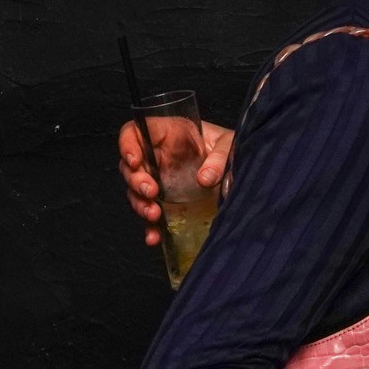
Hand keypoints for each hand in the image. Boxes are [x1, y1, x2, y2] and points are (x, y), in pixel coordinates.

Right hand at [118, 120, 233, 248]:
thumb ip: (219, 158)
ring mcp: (159, 180)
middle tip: (152, 192)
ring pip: (135, 192)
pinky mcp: (166, 201)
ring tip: (154, 215)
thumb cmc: (230, 147)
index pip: (134, 132)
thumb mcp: (229, 144)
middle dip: (136, 181)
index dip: (128, 145)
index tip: (135, 161)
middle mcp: (158, 156)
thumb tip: (205, 179)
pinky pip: (151, 214)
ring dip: (140, 205)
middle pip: (130, 166)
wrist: (240, 168)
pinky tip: (154, 236)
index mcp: (168, 133)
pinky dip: (150, 227)